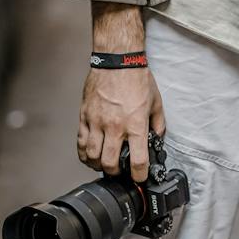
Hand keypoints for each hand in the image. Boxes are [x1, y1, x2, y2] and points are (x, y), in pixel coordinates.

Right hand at [78, 65, 165, 180]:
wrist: (118, 60)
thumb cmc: (137, 79)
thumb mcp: (156, 103)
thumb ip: (158, 125)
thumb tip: (157, 140)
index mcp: (135, 124)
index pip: (137, 161)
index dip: (139, 176)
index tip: (139, 178)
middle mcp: (115, 126)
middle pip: (110, 163)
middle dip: (115, 173)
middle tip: (119, 172)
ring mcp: (97, 122)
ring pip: (92, 156)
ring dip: (98, 165)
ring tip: (104, 164)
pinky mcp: (85, 116)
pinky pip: (80, 142)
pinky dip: (84, 153)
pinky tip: (89, 155)